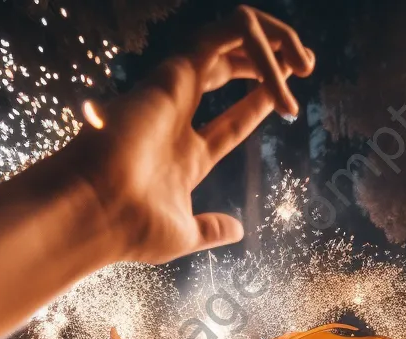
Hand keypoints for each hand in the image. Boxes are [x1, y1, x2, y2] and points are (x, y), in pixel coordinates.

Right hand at [63, 7, 314, 264]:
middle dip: (270, 61)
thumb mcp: (185, 234)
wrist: (98, 212)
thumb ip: (211, 229)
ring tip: (304, 58)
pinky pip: (221, 36)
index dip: (258, 105)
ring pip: (227, 42)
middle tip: (307, 65)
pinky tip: (282, 56)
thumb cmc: (132, 230)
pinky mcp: (172, 72)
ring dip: (270, 43)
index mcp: (186, 154)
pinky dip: (254, 38)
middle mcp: (178, 117)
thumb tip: (238, 231)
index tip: (286, 100)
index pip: (230, 122)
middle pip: (229, 68)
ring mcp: (174, 92)